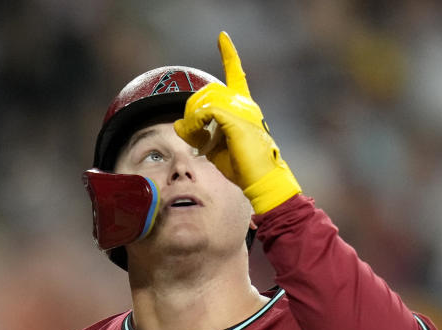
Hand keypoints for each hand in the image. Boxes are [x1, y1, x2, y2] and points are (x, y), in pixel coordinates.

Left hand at [174, 31, 300, 213]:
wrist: (261, 180)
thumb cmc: (242, 167)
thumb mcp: (214, 147)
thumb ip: (198, 132)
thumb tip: (179, 123)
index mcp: (244, 107)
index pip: (237, 74)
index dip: (229, 54)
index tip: (223, 38)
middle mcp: (245, 103)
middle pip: (207, 91)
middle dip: (192, 110)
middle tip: (192, 134)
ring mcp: (242, 108)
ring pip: (204, 99)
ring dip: (192, 119)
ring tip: (195, 139)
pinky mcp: (235, 118)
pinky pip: (205, 111)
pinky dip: (195, 124)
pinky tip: (196, 137)